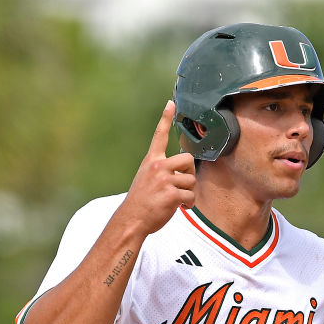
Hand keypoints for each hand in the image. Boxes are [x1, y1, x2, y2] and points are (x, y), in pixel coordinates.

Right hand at [121, 100, 196, 234]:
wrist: (132, 220)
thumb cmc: (141, 202)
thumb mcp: (146, 179)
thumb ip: (161, 171)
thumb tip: (183, 171)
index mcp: (151, 161)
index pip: (159, 136)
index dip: (165, 118)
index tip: (171, 103)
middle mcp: (157, 167)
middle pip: (188, 159)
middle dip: (190, 173)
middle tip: (182, 184)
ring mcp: (164, 180)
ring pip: (191, 181)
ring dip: (188, 192)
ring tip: (177, 199)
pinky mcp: (171, 194)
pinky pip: (190, 196)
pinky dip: (189, 204)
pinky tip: (181, 208)